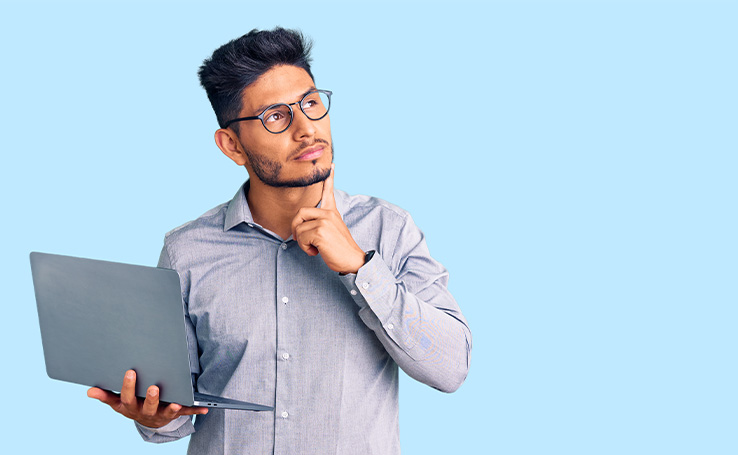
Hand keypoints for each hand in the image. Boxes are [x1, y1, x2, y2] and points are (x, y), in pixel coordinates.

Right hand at [87, 369, 207, 428]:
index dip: (128, 386)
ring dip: (172, 408)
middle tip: (154, 388)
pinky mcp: (174, 414)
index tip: (131, 372)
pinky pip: (185, 413)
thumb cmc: (132, 405)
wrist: (147, 422)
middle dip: (151, 397)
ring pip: (166, 411)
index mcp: (131, 406)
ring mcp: (160, 414)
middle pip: (148, 405)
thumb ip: (105, 396)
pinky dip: (195, 410)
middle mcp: (145, 412)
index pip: (127, 396)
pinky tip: (205, 409)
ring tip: (176, 403)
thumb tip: (89, 391)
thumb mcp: (117, 403)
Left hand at [291, 164, 364, 273]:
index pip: (328, 192)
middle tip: (301, 240)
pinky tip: (315, 252)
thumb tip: (300, 228)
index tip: (331, 166)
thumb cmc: (340, 250)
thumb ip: (320, 224)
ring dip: (301, 242)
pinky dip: (304, 247)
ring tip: (314, 248)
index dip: (329, 179)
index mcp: (332, 212)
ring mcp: (325, 221)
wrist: (353, 260)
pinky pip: (301, 236)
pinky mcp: (320, 231)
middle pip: (300, 213)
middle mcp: (329, 213)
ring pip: (299, 227)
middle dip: (295, 228)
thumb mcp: (332, 232)